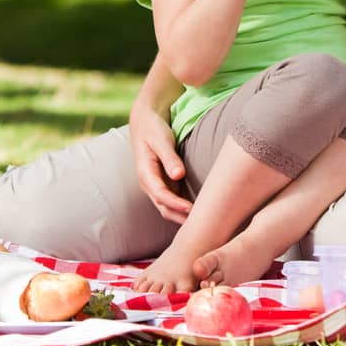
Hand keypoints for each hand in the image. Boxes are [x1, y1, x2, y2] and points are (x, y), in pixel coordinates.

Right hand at [131, 106, 191, 224]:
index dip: (176, 204)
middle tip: (200, 224)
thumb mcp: (161, 140)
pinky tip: (197, 212)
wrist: (145, 122)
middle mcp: (148, 184)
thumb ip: (169, 158)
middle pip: (164, 207)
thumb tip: (178, 175)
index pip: (161, 195)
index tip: (192, 209)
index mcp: (145, 173)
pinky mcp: (163, 184)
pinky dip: (182, 210)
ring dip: (181, 217)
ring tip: (201, 222)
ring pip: (167, 208)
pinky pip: (171, 202)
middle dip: (180, 217)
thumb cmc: (153, 129)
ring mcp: (155, 185)